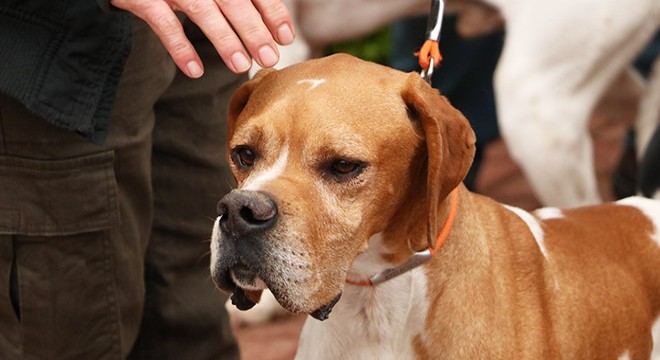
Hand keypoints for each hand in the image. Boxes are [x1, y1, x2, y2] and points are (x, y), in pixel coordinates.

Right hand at [111, 0, 294, 76]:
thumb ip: (238, 3)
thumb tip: (273, 31)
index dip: (272, 11)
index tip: (286, 37)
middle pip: (232, 0)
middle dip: (253, 30)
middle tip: (269, 58)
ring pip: (202, 10)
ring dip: (224, 39)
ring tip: (241, 66)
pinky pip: (163, 22)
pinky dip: (180, 47)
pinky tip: (195, 70)